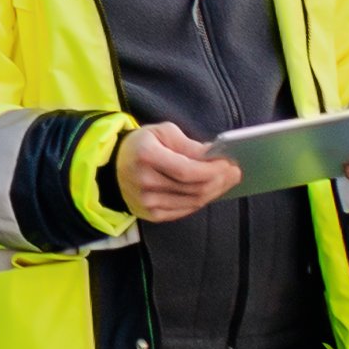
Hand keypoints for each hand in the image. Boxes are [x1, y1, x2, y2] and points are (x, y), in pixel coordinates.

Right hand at [111, 121, 238, 226]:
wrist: (112, 167)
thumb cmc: (142, 145)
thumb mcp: (163, 132)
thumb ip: (189, 145)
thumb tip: (215, 156)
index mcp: (146, 156)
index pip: (187, 170)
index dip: (212, 170)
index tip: (230, 164)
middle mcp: (144, 182)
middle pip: (193, 189)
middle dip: (219, 181)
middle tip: (235, 172)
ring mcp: (147, 202)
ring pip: (192, 202)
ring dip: (214, 192)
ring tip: (227, 181)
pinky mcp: (151, 215)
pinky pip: (185, 210)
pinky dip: (201, 201)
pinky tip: (210, 191)